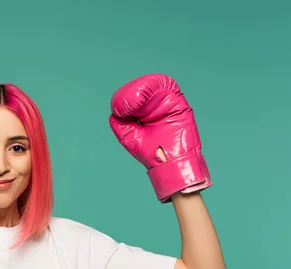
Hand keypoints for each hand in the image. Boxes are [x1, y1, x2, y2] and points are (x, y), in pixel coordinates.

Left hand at [109, 73, 211, 202]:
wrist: (168, 163)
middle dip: (128, 95)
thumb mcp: (130, 137)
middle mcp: (153, 104)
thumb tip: (114, 112)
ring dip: (138, 90)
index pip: (129, 96)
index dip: (122, 98)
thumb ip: (121, 124)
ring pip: (150, 82)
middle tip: (123, 108)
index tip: (119, 110)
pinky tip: (142, 100)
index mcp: (142, 112)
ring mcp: (165, 100)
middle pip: (138, 87)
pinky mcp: (176, 100)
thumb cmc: (152, 153)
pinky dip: (151, 85)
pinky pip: (166, 83)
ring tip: (133, 105)